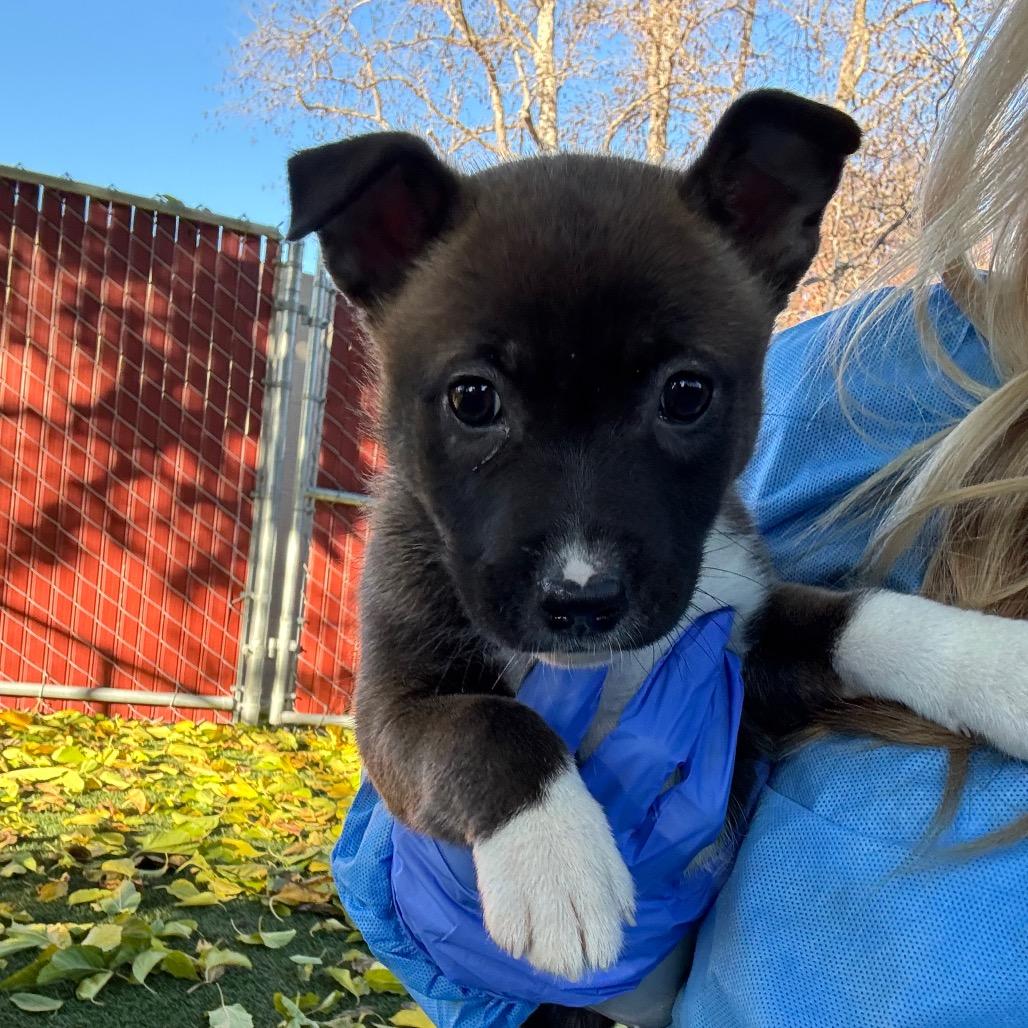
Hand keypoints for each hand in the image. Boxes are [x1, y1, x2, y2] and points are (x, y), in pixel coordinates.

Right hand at [472, 764, 635, 979]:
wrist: (519, 784)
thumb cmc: (566, 815)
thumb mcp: (603, 843)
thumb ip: (618, 884)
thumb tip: (628, 921)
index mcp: (598, 886)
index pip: (605, 948)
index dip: (597, 952)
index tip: (588, 938)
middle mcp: (568, 898)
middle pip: (571, 964)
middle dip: (567, 960)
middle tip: (559, 939)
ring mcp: (532, 897)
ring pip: (540, 959)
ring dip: (539, 953)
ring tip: (536, 932)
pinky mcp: (499, 892)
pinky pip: (506, 938)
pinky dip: (511, 936)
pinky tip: (514, 916)